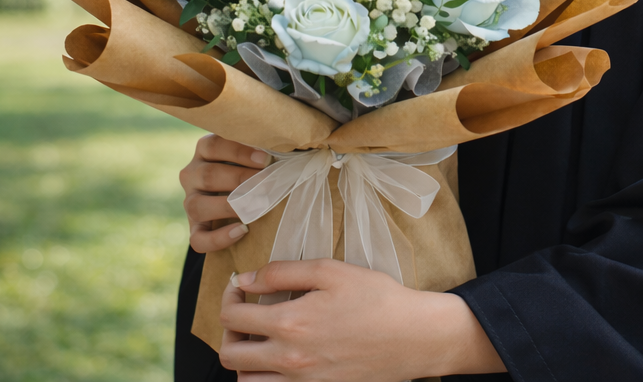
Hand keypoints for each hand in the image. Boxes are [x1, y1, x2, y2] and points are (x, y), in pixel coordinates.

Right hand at [179, 134, 268, 251]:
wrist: (240, 196)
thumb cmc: (252, 167)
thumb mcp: (250, 155)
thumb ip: (259, 151)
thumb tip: (281, 154)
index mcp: (204, 150)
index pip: (213, 145)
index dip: (239, 152)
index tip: (265, 159)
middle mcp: (191, 174)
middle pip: (208, 175)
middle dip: (241, 180)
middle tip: (268, 183)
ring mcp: (189, 202)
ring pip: (197, 206)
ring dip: (230, 207)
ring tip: (257, 207)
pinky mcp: (194, 228)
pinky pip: (198, 239)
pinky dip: (219, 238)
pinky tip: (242, 231)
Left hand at [219, 259, 506, 379]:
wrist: (413, 336)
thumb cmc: (376, 297)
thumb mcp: (331, 271)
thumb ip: (283, 272)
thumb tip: (247, 279)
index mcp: (290, 322)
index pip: (232, 316)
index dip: (229, 296)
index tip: (240, 286)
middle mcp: (289, 359)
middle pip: (229, 354)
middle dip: (229, 329)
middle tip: (245, 312)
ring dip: (244, 359)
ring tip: (259, 338)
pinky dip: (264, 379)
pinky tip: (279, 359)